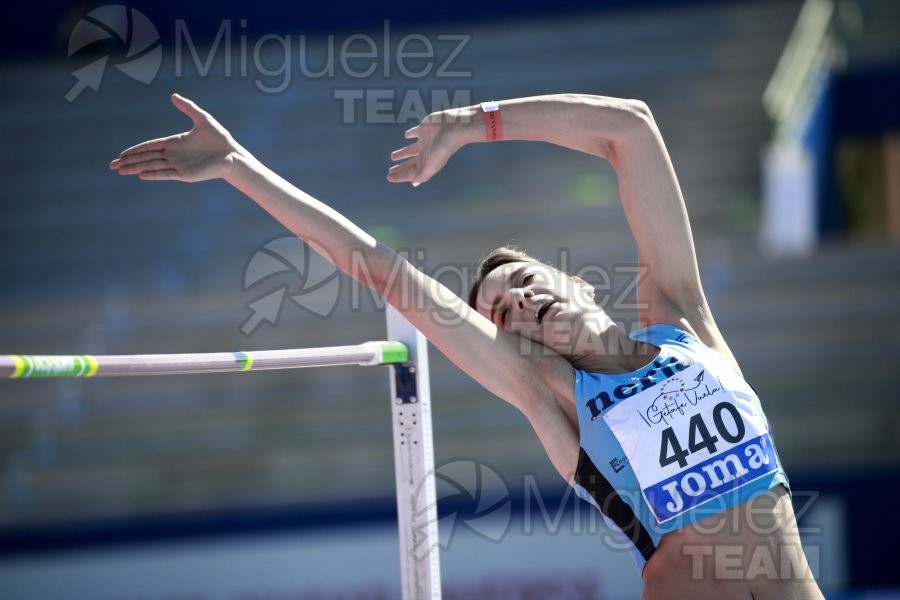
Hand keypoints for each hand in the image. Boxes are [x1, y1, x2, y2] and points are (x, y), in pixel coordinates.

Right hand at [110, 93, 240, 181]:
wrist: (232, 155)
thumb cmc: (220, 138)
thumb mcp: (203, 119)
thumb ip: (188, 108)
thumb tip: (173, 95)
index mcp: (175, 142)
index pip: (150, 146)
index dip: (135, 149)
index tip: (122, 154)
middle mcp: (174, 155)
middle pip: (147, 157)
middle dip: (129, 161)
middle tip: (112, 165)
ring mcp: (179, 165)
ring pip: (152, 166)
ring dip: (136, 168)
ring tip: (121, 171)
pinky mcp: (186, 174)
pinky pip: (166, 174)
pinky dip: (153, 174)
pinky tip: (141, 175)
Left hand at [387, 109, 470, 185]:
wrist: (454, 127)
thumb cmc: (443, 147)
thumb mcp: (431, 164)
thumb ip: (422, 175)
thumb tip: (413, 183)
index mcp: (426, 163)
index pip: (410, 173)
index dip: (399, 176)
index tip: (388, 178)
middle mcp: (425, 154)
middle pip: (410, 163)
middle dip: (400, 168)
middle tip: (390, 172)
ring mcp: (424, 141)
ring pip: (410, 150)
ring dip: (402, 154)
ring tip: (393, 157)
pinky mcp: (424, 129)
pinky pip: (414, 132)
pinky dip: (409, 134)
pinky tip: (406, 136)